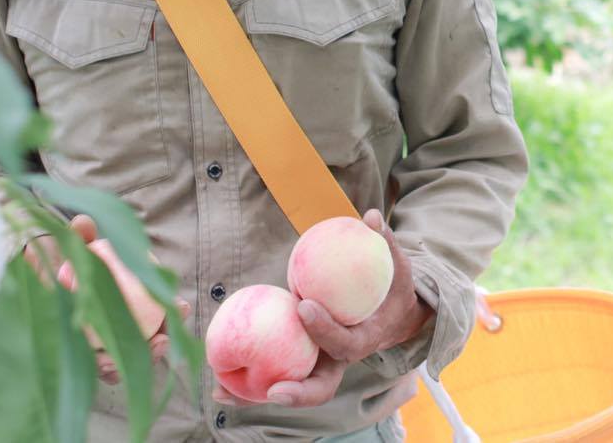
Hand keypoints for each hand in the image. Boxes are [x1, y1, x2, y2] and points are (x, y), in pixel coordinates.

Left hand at [24, 214, 189, 385]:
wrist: (36, 278)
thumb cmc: (64, 260)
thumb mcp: (74, 246)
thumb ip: (80, 234)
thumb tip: (83, 223)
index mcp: (135, 294)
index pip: (163, 305)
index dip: (175, 310)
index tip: (179, 308)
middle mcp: (128, 320)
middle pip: (153, 337)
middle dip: (160, 345)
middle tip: (159, 342)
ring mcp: (110, 340)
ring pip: (131, 356)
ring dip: (134, 361)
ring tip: (129, 358)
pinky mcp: (90, 356)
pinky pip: (106, 368)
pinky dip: (108, 368)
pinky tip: (106, 365)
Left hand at [211, 209, 432, 408]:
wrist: (391, 316)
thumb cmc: (392, 289)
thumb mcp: (396, 266)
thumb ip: (385, 242)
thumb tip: (371, 215)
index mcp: (364, 339)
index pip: (345, 342)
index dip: (325, 329)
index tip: (304, 305)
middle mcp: (341, 360)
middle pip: (320, 386)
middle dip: (298, 391)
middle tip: (272, 388)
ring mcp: (321, 366)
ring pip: (292, 389)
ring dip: (257, 396)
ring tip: (222, 392)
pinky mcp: (303, 364)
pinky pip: (276, 377)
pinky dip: (248, 387)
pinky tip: (215, 385)